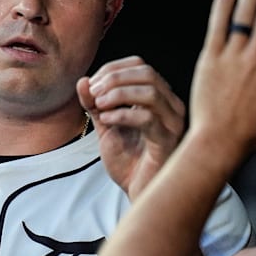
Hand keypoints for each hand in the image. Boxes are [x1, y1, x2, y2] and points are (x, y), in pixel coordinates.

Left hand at [77, 55, 185, 199]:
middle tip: (93, 94)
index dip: (112, 69)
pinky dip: (122, 114)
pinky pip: (148, 118)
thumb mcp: (105, 125)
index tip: (91, 85)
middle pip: (146, 72)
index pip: (139, 65)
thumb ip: (94, 103)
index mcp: (157, 96)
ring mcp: (172, 122)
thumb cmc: (127, 159)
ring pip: (150, 91)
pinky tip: (106, 121)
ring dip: (118, 94)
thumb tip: (83, 80)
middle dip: (114, 79)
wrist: (136, 190)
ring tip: (99, 106)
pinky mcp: (168, 140)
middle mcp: (170, 105)